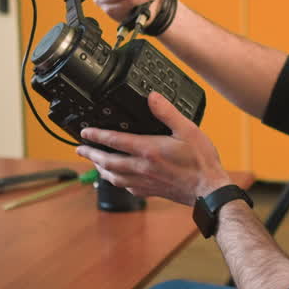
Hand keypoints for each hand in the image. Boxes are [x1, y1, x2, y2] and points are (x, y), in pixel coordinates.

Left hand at [75, 93, 230, 206]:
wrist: (208, 190)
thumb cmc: (200, 161)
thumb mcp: (187, 130)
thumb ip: (167, 112)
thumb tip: (152, 97)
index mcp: (148, 150)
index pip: (115, 141)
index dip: (96, 135)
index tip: (84, 132)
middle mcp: (142, 167)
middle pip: (107, 161)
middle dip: (91, 154)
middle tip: (80, 148)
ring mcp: (144, 181)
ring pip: (113, 177)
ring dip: (100, 169)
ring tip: (94, 162)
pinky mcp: (150, 191)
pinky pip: (126, 187)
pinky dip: (116, 181)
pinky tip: (116, 178)